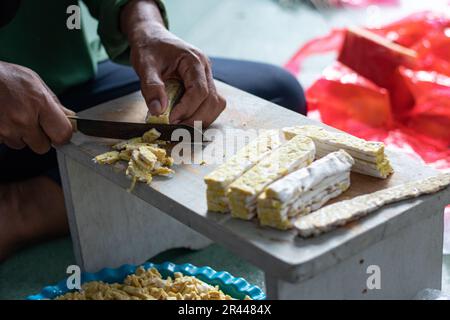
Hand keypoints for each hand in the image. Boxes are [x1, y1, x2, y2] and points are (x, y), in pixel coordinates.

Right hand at [0, 62, 73, 153]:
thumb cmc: (6, 77)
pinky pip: (5, 142)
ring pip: (22, 145)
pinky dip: (5, 134)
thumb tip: (71, 119)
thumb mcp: (35, 82)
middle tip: (33, 123)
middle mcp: (23, 119)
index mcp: (40, 103)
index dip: (62, 135)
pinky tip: (3, 119)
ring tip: (13, 116)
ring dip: (20, 135)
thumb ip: (54, 103)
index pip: (62, 134)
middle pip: (43, 147)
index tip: (58, 132)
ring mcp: (6, 129)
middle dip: (40, 138)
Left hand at [121, 0, 225, 126]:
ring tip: (180, 125)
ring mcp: (207, 78)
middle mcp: (205, 69)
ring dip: (201, 119)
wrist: (152, 37)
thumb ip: (151, 87)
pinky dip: (200, 115)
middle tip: (175, 128)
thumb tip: (158, 111)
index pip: (200, 91)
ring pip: (216, 104)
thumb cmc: (149, 48)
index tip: (171, 120)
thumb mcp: (144, 64)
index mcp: (194, 60)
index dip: (187, 109)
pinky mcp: (204, 85)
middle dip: (195, 118)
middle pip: (212, 100)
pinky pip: (210, 104)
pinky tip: (184, 119)